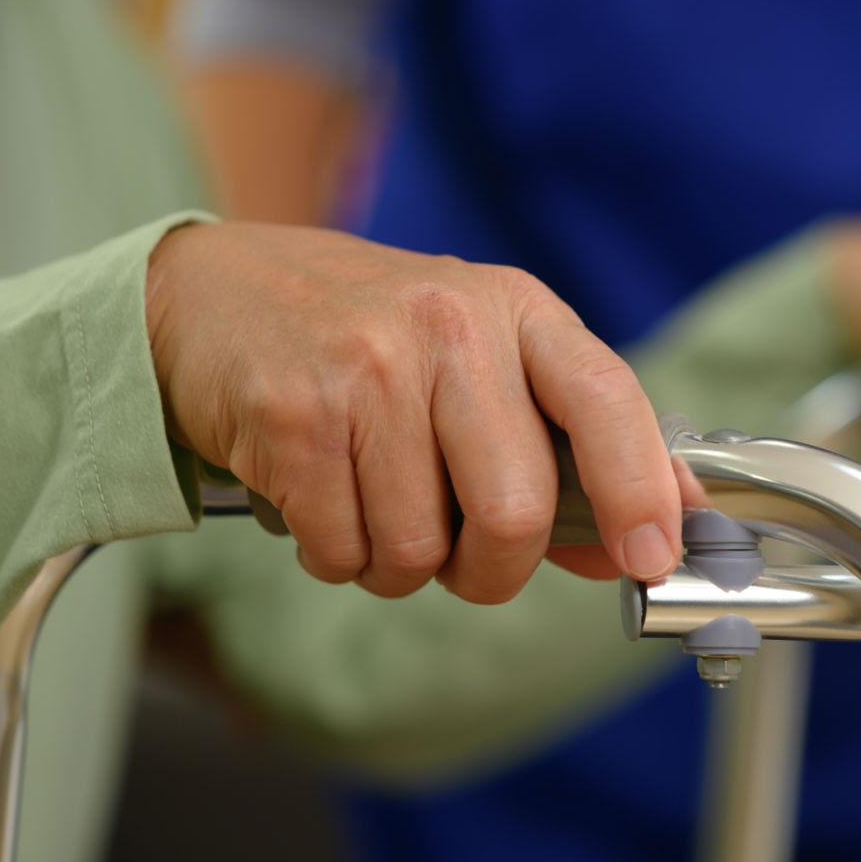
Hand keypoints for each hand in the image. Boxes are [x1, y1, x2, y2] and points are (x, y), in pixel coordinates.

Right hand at [144, 221, 686, 600]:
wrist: (208, 291)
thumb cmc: (368, 337)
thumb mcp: (481, 361)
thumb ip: (566, 451)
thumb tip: (646, 543)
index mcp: (517, 310)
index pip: (605, 398)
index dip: (639, 488)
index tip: (652, 556)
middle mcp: (450, 326)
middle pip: (513, 511)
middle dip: (492, 570)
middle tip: (466, 561)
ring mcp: (368, 367)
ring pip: (420, 548)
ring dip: (401, 566)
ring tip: (374, 509)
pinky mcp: (292, 414)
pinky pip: (344, 551)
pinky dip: (339, 557)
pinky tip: (323, 501)